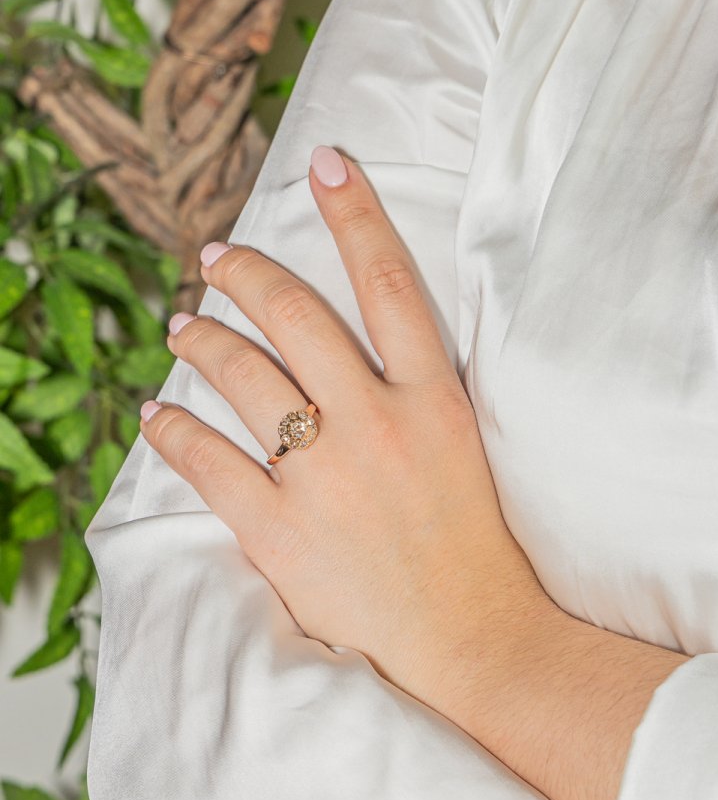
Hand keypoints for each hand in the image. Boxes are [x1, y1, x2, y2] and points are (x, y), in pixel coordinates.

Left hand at [138, 145, 549, 708]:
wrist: (474, 637)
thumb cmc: (477, 548)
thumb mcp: (467, 449)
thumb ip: (418, 394)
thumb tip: (362, 353)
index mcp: (432, 398)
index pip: (389, 282)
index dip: (355, 213)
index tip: (325, 162)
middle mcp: (376, 422)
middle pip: (297, 316)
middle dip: (246, 272)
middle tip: (215, 256)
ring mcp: (325, 475)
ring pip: (244, 376)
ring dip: (204, 339)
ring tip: (182, 324)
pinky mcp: (281, 529)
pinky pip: (209, 463)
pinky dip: (175, 431)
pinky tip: (159, 413)